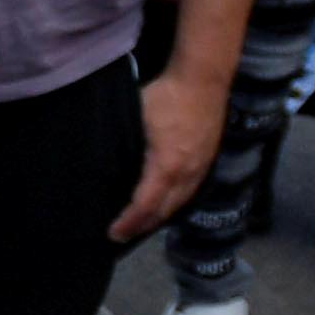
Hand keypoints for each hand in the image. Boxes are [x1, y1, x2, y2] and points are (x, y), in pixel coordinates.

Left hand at [112, 74, 223, 244]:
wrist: (204, 79)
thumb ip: (125, 145)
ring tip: (141, 225)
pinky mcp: (208, 160)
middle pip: (164, 211)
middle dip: (142, 226)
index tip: (112, 232)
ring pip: (180, 203)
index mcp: (166, 166)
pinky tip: (165, 204)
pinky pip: (191, 191)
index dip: (129, 222)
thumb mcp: (136, 120)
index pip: (145, 205)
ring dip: (159, 217)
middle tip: (122, 235)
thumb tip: (106, 163)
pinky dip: (175, 203)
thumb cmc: (165, 96)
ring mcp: (201, 168)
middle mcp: (187, 173)